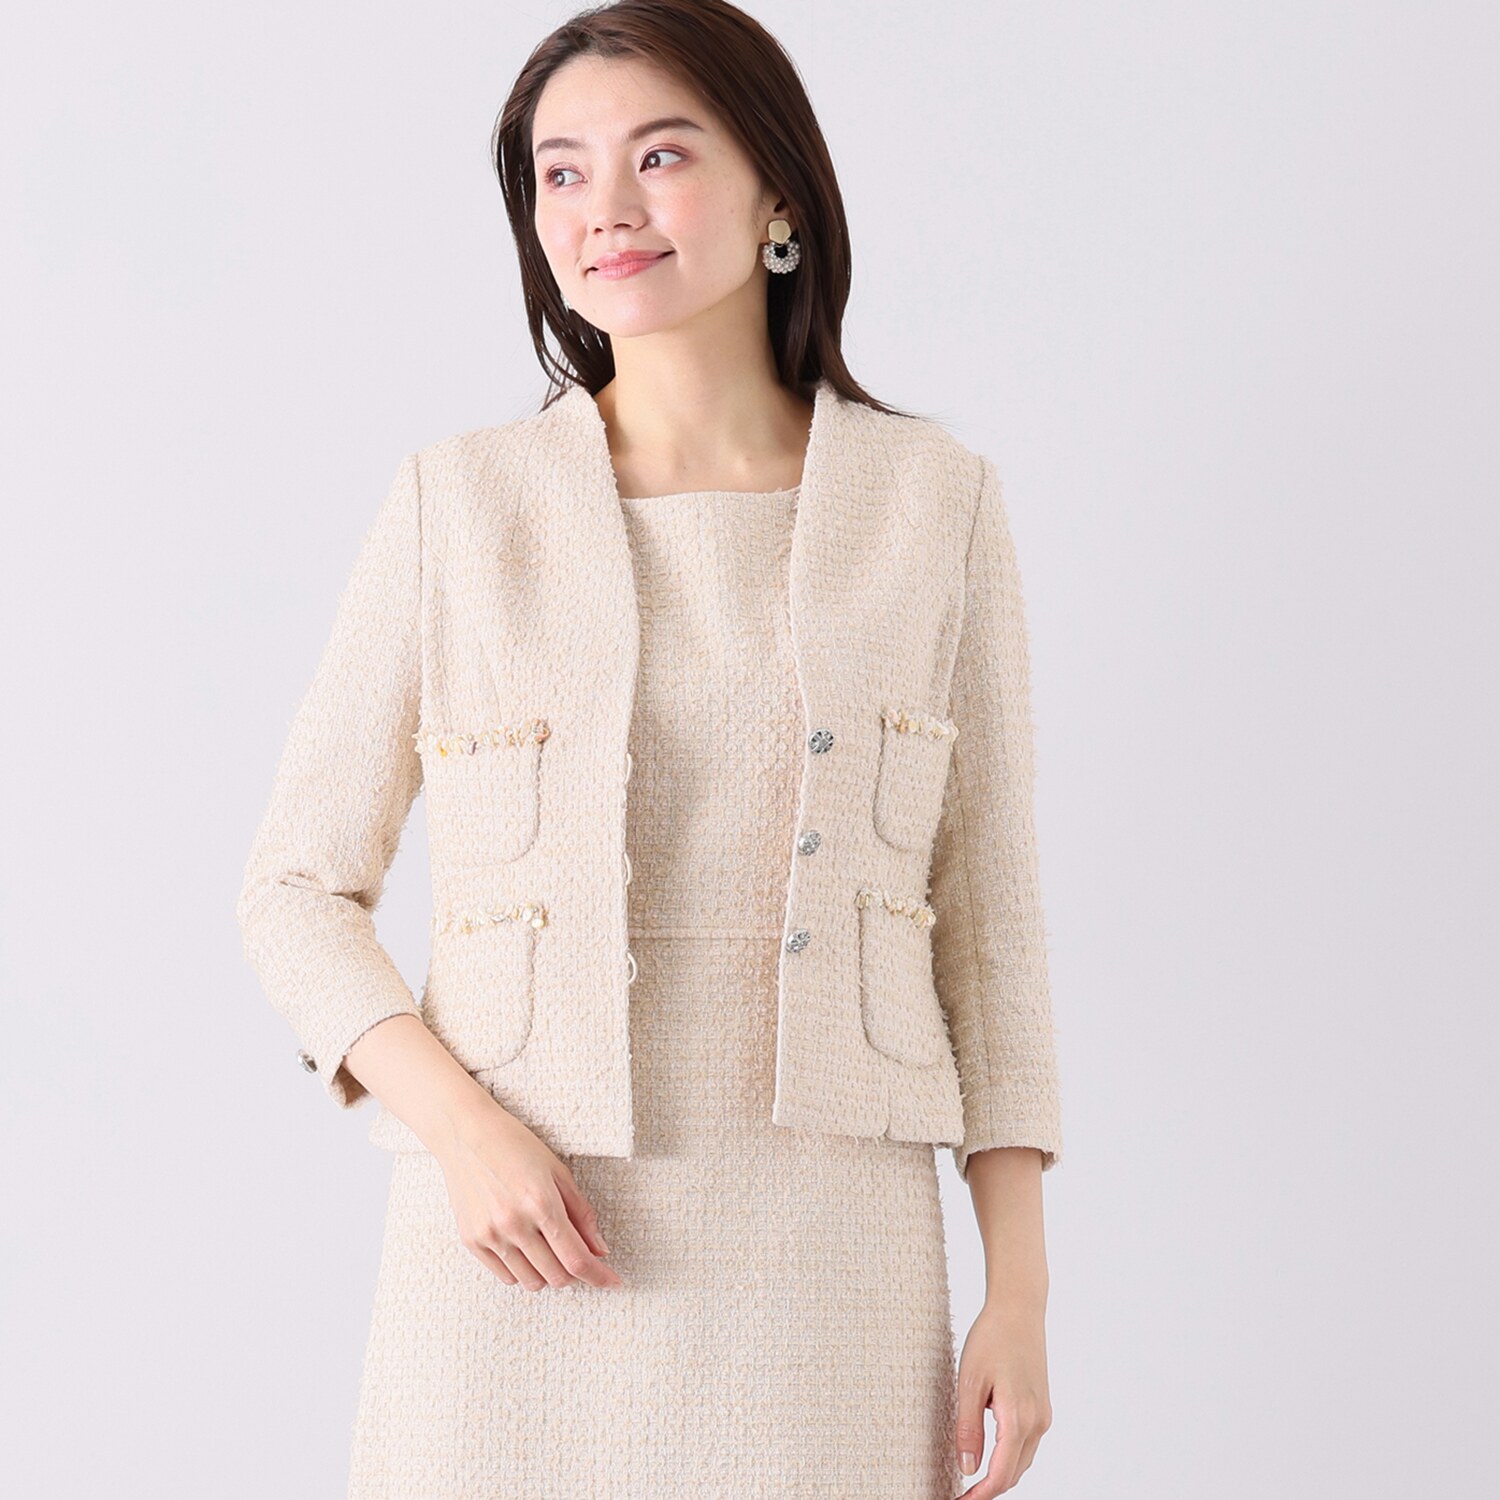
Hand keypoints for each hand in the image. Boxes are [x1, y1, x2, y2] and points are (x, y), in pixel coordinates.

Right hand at [436, 1102, 622, 1291]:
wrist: (466, 1134)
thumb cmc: (516, 1146)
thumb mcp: (558, 1171)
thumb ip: (581, 1214)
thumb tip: (599, 1250)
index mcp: (541, 1203)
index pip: (576, 1258)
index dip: (599, 1276)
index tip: (613, 1282)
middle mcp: (514, 1223)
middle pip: (556, 1276)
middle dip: (575, 1274)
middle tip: (578, 1256)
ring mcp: (490, 1235)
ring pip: (531, 1282)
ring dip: (549, 1275)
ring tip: (550, 1249)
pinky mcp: (471, 1241)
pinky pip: (505, 1277)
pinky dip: (523, 1271)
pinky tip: (526, 1249)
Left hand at [953, 1300, 1052, 1494]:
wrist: (1019, 1309)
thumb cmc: (991, 1338)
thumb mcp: (969, 1381)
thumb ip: (968, 1428)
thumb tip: (968, 1469)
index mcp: (1019, 1418)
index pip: (1001, 1475)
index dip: (980, 1496)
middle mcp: (1037, 1422)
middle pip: (1013, 1473)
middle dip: (989, 1489)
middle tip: (960, 1494)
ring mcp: (1042, 1414)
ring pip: (1022, 1460)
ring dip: (999, 1474)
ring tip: (970, 1480)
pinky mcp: (1041, 1406)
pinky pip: (1026, 1444)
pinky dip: (1008, 1457)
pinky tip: (989, 1453)